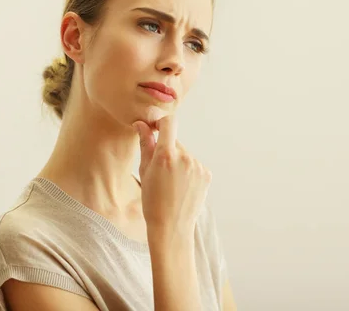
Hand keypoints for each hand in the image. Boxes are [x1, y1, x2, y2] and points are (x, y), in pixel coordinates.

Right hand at [132, 115, 211, 238]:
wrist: (172, 227)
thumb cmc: (152, 201)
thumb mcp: (144, 171)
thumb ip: (145, 144)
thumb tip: (142, 124)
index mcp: (166, 155)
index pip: (169, 123)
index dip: (161, 122)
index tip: (155, 129)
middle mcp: (185, 157)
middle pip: (175, 142)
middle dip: (166, 150)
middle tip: (160, 172)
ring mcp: (198, 166)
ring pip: (184, 155)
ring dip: (178, 162)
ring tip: (171, 184)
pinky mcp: (206, 174)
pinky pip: (194, 165)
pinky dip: (188, 172)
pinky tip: (182, 188)